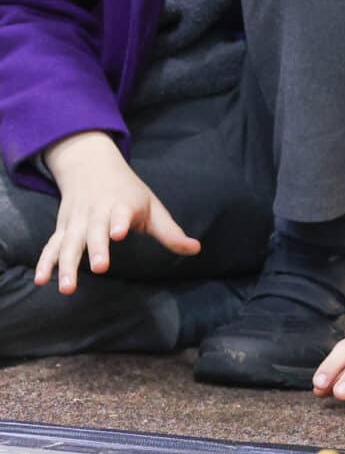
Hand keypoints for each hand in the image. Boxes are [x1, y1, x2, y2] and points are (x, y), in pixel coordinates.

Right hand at [35, 131, 199, 292]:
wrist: (91, 165)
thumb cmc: (128, 192)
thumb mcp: (152, 206)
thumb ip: (170, 232)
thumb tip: (195, 249)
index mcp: (122, 205)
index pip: (121, 214)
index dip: (120, 222)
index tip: (119, 233)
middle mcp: (97, 213)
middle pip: (94, 231)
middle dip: (96, 248)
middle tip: (100, 268)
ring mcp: (77, 222)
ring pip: (69, 243)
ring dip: (66, 264)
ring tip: (66, 288)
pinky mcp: (62, 228)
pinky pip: (52, 246)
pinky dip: (45, 262)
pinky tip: (40, 280)